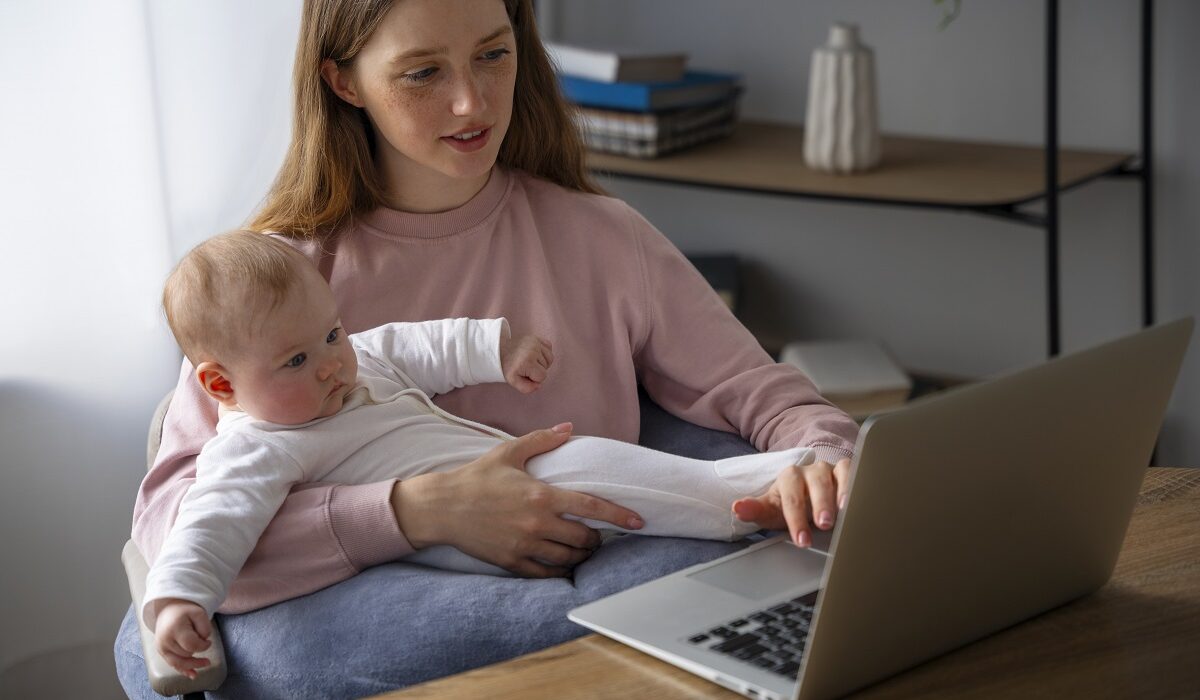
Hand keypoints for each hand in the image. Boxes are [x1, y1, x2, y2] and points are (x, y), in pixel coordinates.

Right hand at [153, 598, 211, 678]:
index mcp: (175, 628)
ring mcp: (161, 647)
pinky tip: (192, 674)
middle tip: (204, 643)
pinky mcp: (161, 652)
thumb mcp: (200, 613)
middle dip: (197, 651)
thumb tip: (204, 642)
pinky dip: (183, 670)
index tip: (209, 642)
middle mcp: (165, 640)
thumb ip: (205, 627)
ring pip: (179, 662)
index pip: (191, 645)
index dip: (203, 646)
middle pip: (186, 654)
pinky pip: (172, 664)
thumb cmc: (186, 611)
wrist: (169, 610)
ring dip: (192, 664)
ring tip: (206, 663)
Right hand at [391, 424, 643, 577]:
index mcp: (541, 495)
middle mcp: (537, 523)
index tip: (637, 522)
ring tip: (581, 547)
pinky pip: (546, 573)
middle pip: (583, 538)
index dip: (618, 515)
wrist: (442, 507)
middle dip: (596, 538)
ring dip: (581, 554)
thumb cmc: (476, 477)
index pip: (590, 507)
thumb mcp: (509, 452)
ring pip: (568, 558)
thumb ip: (543, 440)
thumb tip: (570, 428)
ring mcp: (525, 546)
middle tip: (596, 534)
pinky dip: (560, 570)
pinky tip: (562, 563)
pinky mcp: (512, 562)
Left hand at [499, 334, 553, 393]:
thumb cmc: (508, 367)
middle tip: (527, 366)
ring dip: (543, 362)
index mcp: (528, 362)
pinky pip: (549, 347)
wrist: (501, 350)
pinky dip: (545, 352)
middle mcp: (534, 350)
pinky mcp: (537, 337)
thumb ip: (527, 388)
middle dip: (539, 369)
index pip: (543, 376)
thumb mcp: (513, 381)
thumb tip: (539, 385)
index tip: (525, 373)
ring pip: (550, 358)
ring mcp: (536, 342)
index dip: (535, 378)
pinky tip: (536, 354)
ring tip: (531, 360)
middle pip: (547, 367)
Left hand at [732, 457, 851, 547]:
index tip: (802, 540)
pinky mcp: (847, 471)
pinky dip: (858, 483)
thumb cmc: (791, 506)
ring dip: (842, 494)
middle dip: (819, 505)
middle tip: (823, 525)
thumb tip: (737, 508)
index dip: (796, 519)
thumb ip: (755, 511)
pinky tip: (859, 501)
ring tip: (844, 512)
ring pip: (838, 475)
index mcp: (789, 478)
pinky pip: (855, 471)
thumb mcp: (773, 511)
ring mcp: (830, 470)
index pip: (791, 498)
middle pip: (816, 484)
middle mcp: (811, 471)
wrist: (808, 497)